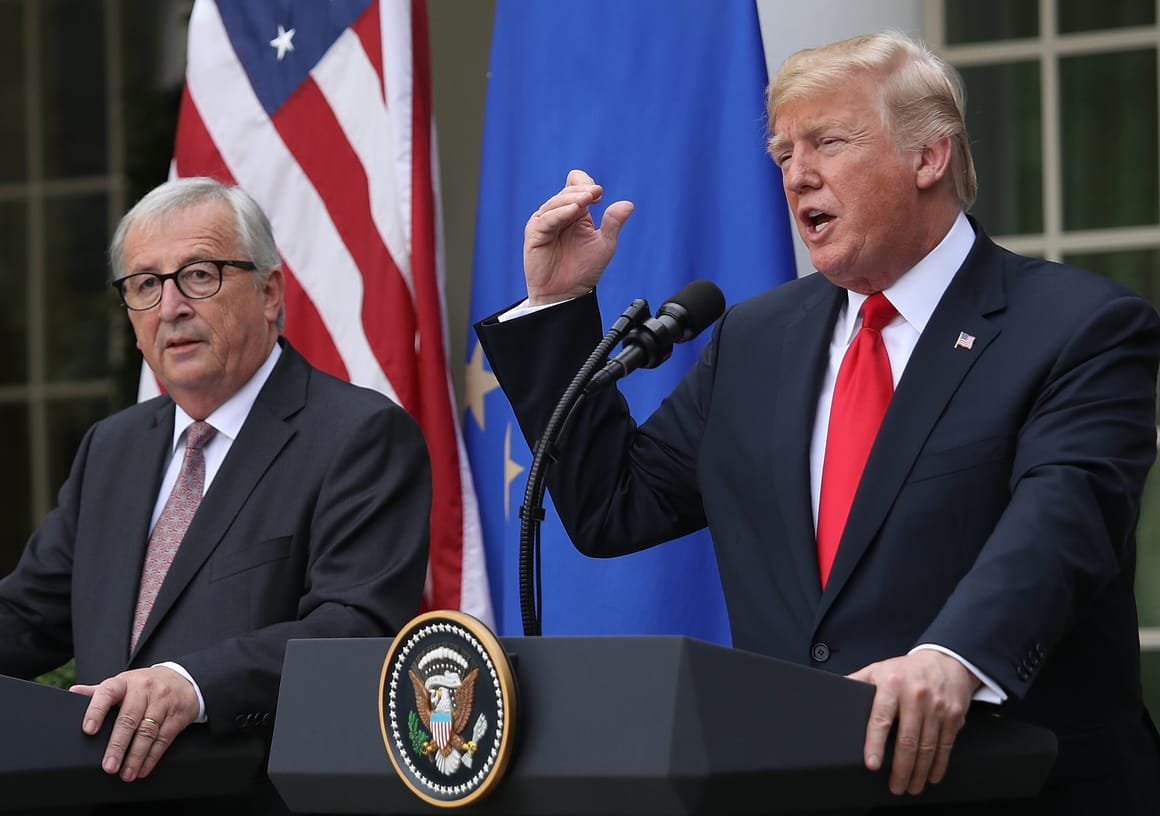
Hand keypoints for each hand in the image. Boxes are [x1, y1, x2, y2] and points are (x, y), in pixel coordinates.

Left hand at [70, 666, 199, 781]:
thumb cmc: (145, 685)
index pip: (108, 693)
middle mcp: (145, 690)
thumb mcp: (123, 683)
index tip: (88, 730)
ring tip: (125, 773)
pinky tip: (142, 769)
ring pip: (148, 732)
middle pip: (129, 718)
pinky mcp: (177, 716)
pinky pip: (164, 739)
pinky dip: (152, 757)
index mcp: (126, 682)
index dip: (97, 711)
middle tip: (109, 766)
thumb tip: (73, 692)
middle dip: (118, 745)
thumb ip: (99, 691)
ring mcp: (163, 702)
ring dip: (136, 756)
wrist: (182, 680)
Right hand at [523, 168, 633, 305]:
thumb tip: (628, 204)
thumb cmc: (583, 271)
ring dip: (572, 199)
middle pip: (567, 192)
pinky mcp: (534, 233)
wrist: (566, 295)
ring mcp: (545, 223)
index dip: (587, 185)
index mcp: (574, 212)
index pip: (576, 185)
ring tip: (585, 201)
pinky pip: (546, 219)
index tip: (600, 194)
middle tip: (596, 194)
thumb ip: (613, 224)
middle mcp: (558, 214)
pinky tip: (572, 212)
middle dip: (582, 191)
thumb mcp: (604, 245)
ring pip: (556, 203)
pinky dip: (560, 213)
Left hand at [848, 651, 979, 795]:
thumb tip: (833, 693)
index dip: (875, 743)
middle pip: (907, 740)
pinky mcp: (953, 716)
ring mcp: (937, 707)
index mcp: (891, 684)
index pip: (880, 718)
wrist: (945, 660)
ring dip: (919, 772)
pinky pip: (945, 745)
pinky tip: (931, 776)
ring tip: (911, 787)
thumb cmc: (905, 670)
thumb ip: (857, 682)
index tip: (872, 764)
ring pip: (927, 747)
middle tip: (895, 787)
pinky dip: (938, 765)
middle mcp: (915, 696)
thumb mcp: (878, 669)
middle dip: (901, 768)